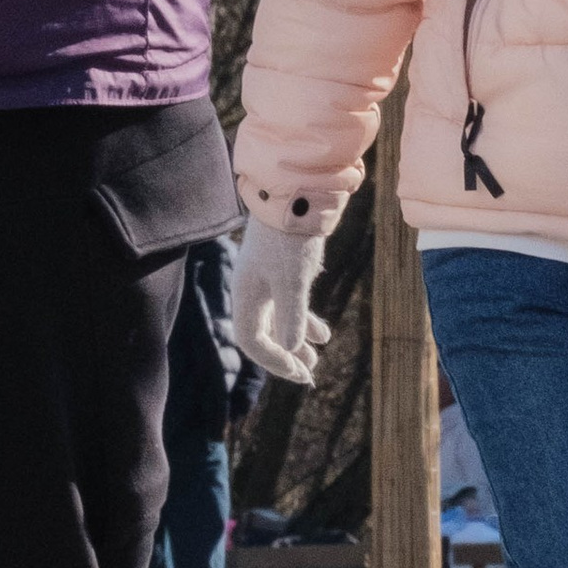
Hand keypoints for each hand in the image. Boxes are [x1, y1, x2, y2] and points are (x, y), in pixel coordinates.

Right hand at [234, 217, 330, 382]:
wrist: (296, 192)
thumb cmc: (290, 237)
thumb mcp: (292, 279)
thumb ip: (292, 315)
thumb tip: (292, 349)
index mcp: (245, 294)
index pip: (252, 341)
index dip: (274, 361)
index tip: (300, 372)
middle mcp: (252, 289)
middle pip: (264, 335)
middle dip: (286, 357)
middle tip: (308, 376)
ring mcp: (266, 279)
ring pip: (279, 320)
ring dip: (297, 342)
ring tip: (316, 360)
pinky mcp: (283, 269)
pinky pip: (289, 304)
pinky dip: (304, 320)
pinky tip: (322, 334)